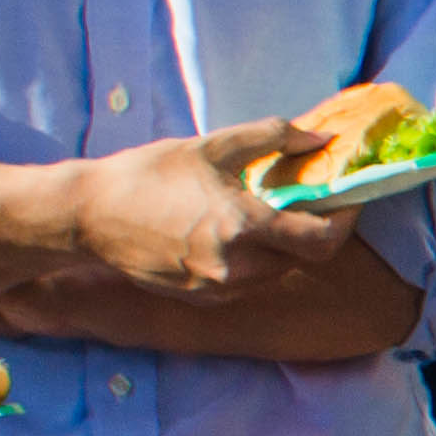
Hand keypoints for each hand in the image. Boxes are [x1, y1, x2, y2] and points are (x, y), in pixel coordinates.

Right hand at [69, 125, 356, 296]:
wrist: (87, 216)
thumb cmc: (147, 174)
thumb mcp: (211, 146)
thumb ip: (272, 137)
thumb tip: (319, 137)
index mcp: (243, 226)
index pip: (321, 240)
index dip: (344, 222)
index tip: (347, 201)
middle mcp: (236, 266)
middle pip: (302, 257)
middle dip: (311, 230)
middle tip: (305, 203)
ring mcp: (219, 287)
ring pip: (276, 271)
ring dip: (281, 247)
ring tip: (261, 215)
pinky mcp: (202, 298)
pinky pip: (247, 282)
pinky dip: (253, 260)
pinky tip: (230, 235)